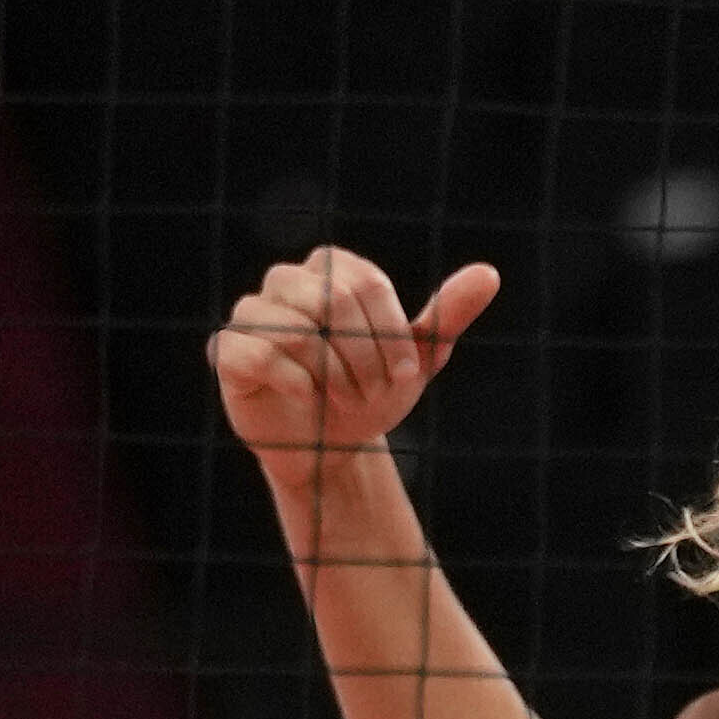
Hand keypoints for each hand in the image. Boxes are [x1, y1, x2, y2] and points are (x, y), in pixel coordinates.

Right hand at [209, 249, 499, 481]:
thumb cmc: (371, 393)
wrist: (333, 448)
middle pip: (329, 298)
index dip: (391, 334)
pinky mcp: (228, 353)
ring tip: (345, 402)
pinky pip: (252, 351)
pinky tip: (309, 399)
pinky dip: (290, 379)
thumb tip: (489, 274)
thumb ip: (446, 315)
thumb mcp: (417, 360)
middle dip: (364, 355)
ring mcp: (252, 315)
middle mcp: (287, 282)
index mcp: (331, 269)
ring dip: (332, 374)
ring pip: (293, 327)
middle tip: (376, 393)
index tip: (407, 375)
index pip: (365, 283)